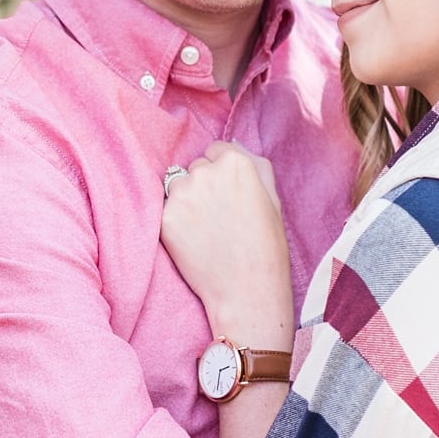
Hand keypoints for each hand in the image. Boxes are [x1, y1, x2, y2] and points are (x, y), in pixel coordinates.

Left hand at [161, 142, 292, 344]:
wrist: (247, 290)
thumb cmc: (266, 247)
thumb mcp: (273, 196)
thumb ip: (254, 165)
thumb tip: (232, 147)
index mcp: (236, 162)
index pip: (216, 151)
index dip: (223, 174)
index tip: (229, 195)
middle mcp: (206, 172)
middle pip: (195, 167)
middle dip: (204, 185)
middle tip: (219, 216)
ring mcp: (183, 194)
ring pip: (177, 185)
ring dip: (186, 200)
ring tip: (205, 229)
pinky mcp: (165, 217)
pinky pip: (166, 209)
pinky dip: (176, 222)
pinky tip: (194, 240)